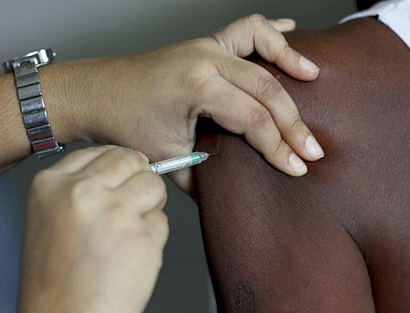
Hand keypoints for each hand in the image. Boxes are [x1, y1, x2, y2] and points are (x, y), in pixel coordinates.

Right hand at [17, 146, 167, 312]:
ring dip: (150, 206)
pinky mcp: (142, 235)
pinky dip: (153, 235)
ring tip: (128, 232)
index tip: (122, 177)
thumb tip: (125, 163)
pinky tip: (131, 254)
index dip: (119, 165)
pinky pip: (162, 220)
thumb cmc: (57, 276)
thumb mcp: (51, 215)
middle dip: (139, 178)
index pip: (102, 151)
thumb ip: (82, 185)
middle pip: (132, 160)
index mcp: (52, 184)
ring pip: (153, 185)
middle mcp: (83, 192)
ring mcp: (115, 212)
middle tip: (130, 204)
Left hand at [54, 14, 322, 191]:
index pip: (253, 119)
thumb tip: (231, 186)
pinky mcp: (203, 44)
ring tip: (314, 77)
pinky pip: (244, 29)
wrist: (96, 93)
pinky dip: (270, 33)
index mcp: (197, 87)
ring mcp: (204, 46)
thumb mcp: (167, 155)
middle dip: (293, 122)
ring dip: (290, 60)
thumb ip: (203, 174)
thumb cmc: (124, 121)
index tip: (296, 167)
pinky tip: (290, 31)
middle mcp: (205, 59)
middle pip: (265, 88)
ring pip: (261, 46)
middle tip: (312, 148)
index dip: (278, 147)